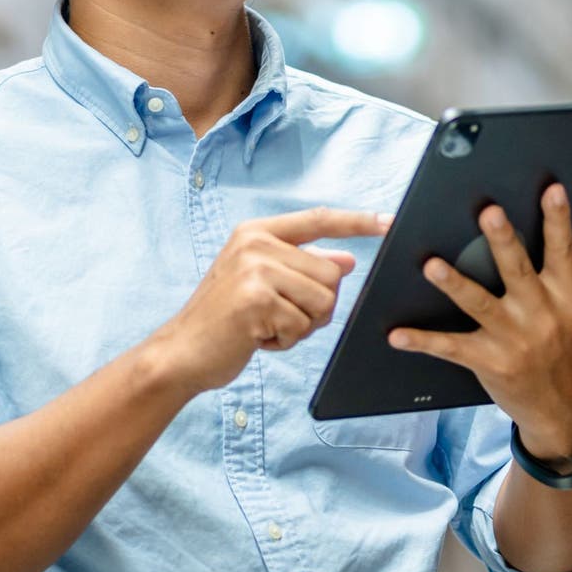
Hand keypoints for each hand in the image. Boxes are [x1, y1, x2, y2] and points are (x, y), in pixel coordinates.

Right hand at [156, 207, 390, 394]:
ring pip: (323, 301)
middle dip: (316, 306)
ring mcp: (255, 270)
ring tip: (267, 326)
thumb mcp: (260, 284)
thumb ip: (300, 267)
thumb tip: (347, 260)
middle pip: (331, 273)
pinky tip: (258, 338)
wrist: (181, 352)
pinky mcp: (257, 300)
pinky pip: (303, 325)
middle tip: (279, 317)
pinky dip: (286, 341)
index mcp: (256, 232)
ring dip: (302, 325)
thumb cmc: (223, 320)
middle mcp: (255, 243)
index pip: (318, 219)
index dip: (357, 222)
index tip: (390, 222)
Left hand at [386, 185, 571, 458]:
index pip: (563, 251)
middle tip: (487, 211)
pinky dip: (422, 341)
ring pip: (479, 304)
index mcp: (568, 298)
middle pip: (518, 270)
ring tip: (430, 264)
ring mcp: (514, 339)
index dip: (558, 220)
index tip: (550, 189)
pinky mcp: (490, 362)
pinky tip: (396, 334)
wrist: (566, 415)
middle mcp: (542, 314)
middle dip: (502, 240)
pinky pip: (451, 348)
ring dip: (453, 283)